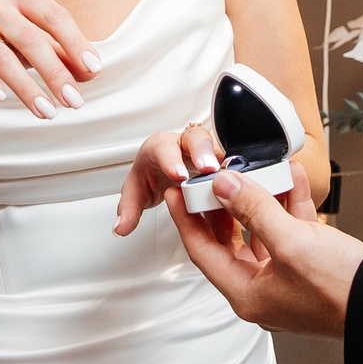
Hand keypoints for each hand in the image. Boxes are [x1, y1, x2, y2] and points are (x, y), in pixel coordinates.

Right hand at [0, 0, 102, 120]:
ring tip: (47, 113)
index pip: (55, 16)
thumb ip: (65, 55)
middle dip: (55, 74)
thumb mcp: (37, 45)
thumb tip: (93, 72)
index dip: (76, 43)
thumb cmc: (7, 42)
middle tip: (74, 102)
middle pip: (30, 39)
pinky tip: (0, 98)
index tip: (94, 69)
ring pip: (1, 57)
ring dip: (26, 88)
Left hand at [114, 119, 224, 234]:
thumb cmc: (150, 176)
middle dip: (202, 152)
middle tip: (209, 169)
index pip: (164, 149)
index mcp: (159, 148)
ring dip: (222, 162)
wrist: (160, 172)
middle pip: (194, 138)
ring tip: (231, 179)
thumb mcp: (136, 193)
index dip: (172, 161)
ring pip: (215, 147)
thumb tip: (121, 226)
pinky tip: (241, 185)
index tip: (179, 175)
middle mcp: (181, 144)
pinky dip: (234, 172)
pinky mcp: (217, 159)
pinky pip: (227, 160)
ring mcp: (202, 150)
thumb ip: (128, 210)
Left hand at [166, 161, 362, 338]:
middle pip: (231, 241)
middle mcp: (263, 291)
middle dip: (226, 204)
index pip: (202, 251)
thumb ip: (253, 210)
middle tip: (214, 177)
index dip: (186, 219)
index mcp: (247, 294)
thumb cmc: (339, 288)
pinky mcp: (310, 270)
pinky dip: (290, 206)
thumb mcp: (291, 242)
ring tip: (258, 167)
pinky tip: (293, 178)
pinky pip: (291, 233)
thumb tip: (223, 187)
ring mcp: (287, 281)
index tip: (176, 192)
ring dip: (263, 199)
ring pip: (264, 232)